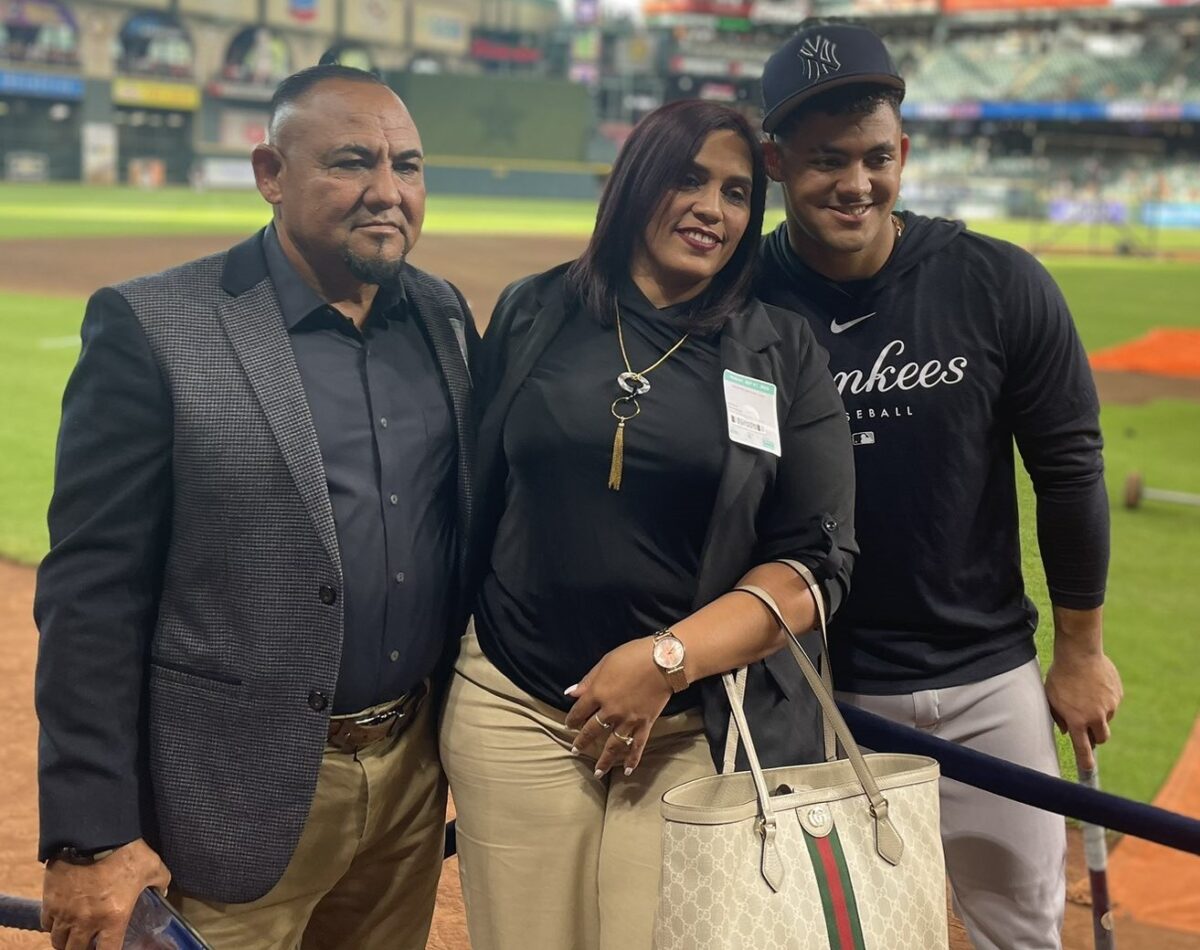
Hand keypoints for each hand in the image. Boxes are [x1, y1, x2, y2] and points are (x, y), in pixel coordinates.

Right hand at [42, 838, 170, 949]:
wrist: (94, 834)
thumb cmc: (127, 852)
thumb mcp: (153, 866)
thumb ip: (161, 883)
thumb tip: (163, 892)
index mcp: (114, 918)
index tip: (110, 949)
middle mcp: (87, 922)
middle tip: (89, 944)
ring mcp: (65, 913)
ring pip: (59, 942)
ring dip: (66, 942)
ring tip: (73, 936)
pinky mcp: (50, 901)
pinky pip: (47, 924)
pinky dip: (53, 925)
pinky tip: (61, 920)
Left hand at [564, 638, 673, 778]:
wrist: (663, 661)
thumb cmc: (633, 655)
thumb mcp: (605, 662)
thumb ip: (588, 680)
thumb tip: (571, 693)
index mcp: (598, 693)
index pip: (579, 711)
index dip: (572, 719)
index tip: (569, 725)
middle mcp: (611, 711)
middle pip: (592, 730)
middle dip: (582, 741)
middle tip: (576, 750)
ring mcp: (628, 720)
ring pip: (613, 745)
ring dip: (604, 760)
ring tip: (597, 771)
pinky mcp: (645, 724)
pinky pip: (637, 745)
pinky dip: (632, 759)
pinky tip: (628, 771)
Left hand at [1044, 648, 1122, 771]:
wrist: (1079, 653)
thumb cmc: (1060, 676)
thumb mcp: (1051, 698)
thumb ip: (1058, 717)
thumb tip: (1068, 732)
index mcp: (1077, 720)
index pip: (1083, 748)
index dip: (1086, 761)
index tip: (1088, 770)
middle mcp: (1095, 717)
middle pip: (1102, 738)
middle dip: (1096, 737)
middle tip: (1088, 727)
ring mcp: (1109, 706)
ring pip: (1107, 719)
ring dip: (1098, 714)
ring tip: (1085, 694)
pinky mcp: (1118, 695)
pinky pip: (1112, 703)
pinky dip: (1104, 699)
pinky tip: (1093, 684)